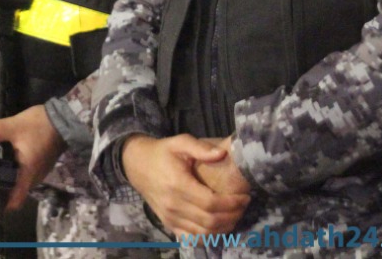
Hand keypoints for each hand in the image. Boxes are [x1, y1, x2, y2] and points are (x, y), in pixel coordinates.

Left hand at [0, 105, 66, 210]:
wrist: (64, 118)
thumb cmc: (41, 126)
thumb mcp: (15, 126)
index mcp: (27, 174)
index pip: (14, 201)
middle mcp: (33, 177)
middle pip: (11, 190)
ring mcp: (37, 170)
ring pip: (15, 179)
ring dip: (0, 172)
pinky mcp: (38, 163)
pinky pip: (21, 170)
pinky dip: (9, 165)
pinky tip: (1, 152)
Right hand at [122, 134, 249, 236]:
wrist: (137, 166)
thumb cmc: (162, 152)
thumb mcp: (180, 142)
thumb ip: (201, 148)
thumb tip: (222, 154)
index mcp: (178, 185)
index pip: (211, 203)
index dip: (232, 203)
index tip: (245, 196)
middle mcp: (173, 206)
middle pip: (210, 221)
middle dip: (232, 215)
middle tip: (244, 204)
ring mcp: (170, 218)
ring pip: (203, 233)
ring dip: (224, 227)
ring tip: (236, 214)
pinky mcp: (169, 225)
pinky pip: (192, 238)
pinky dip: (209, 236)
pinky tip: (220, 226)